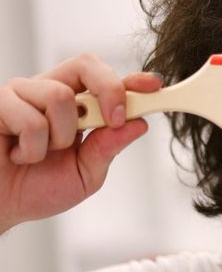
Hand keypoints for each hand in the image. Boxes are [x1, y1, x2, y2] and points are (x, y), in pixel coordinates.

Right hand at [0, 54, 161, 232]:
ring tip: (42, 153)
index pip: (108, 81)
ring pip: (61, 95)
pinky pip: (30, 117)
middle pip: (87, 64)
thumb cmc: (37, 188)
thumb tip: (138, 125)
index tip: (154, 85)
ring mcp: (24, 94)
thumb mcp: (86, 174)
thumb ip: (108, 148)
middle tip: (111, 120)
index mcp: (78, 107)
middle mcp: (52, 92)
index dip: (133, 80)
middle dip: (108, 90)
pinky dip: (32, 147)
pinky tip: (19, 155)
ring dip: (61, 136)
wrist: (0, 207)